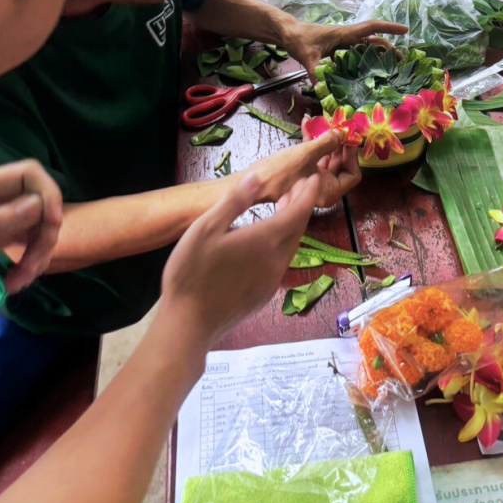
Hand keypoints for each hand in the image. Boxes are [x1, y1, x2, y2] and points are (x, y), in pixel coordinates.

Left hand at [0, 160, 62, 295]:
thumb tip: (38, 204)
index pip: (29, 173)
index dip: (48, 194)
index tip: (51, 226)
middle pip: (38, 202)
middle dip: (44, 235)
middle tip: (31, 268)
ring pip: (35, 224)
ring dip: (36, 253)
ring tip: (18, 283)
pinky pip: (24, 240)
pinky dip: (26, 261)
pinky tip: (13, 282)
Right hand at [158, 170, 319, 364]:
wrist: (189, 324)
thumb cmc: (192, 272)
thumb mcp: (205, 228)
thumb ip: (234, 202)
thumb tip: (256, 178)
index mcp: (265, 240)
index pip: (299, 211)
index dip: (308, 193)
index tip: (313, 178)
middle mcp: (276, 260)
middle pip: (298, 228)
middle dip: (301, 205)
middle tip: (297, 188)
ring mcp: (271, 280)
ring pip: (290, 246)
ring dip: (291, 225)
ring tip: (282, 208)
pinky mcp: (263, 295)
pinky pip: (280, 262)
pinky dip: (282, 243)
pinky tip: (265, 242)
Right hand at [253, 130, 359, 205]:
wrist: (251, 183)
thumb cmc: (279, 173)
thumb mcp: (305, 155)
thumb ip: (327, 143)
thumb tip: (342, 132)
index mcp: (330, 191)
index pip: (353, 174)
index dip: (352, 154)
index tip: (348, 135)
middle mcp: (324, 189)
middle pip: (340, 164)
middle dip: (338, 142)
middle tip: (338, 123)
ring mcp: (312, 182)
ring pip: (326, 158)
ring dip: (325, 139)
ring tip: (321, 120)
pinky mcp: (301, 174)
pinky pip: (313, 157)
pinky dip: (311, 143)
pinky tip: (307, 124)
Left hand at [281, 18, 407, 78]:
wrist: (288, 34)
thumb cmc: (299, 39)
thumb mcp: (308, 56)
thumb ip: (316, 73)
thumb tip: (323, 91)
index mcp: (344, 34)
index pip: (371, 28)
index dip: (389, 28)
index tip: (405, 30)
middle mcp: (347, 37)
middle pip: (373, 40)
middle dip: (388, 48)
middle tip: (401, 61)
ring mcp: (343, 43)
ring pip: (366, 47)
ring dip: (379, 55)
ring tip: (390, 69)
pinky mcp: (338, 50)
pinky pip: (356, 55)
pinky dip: (365, 61)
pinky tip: (368, 74)